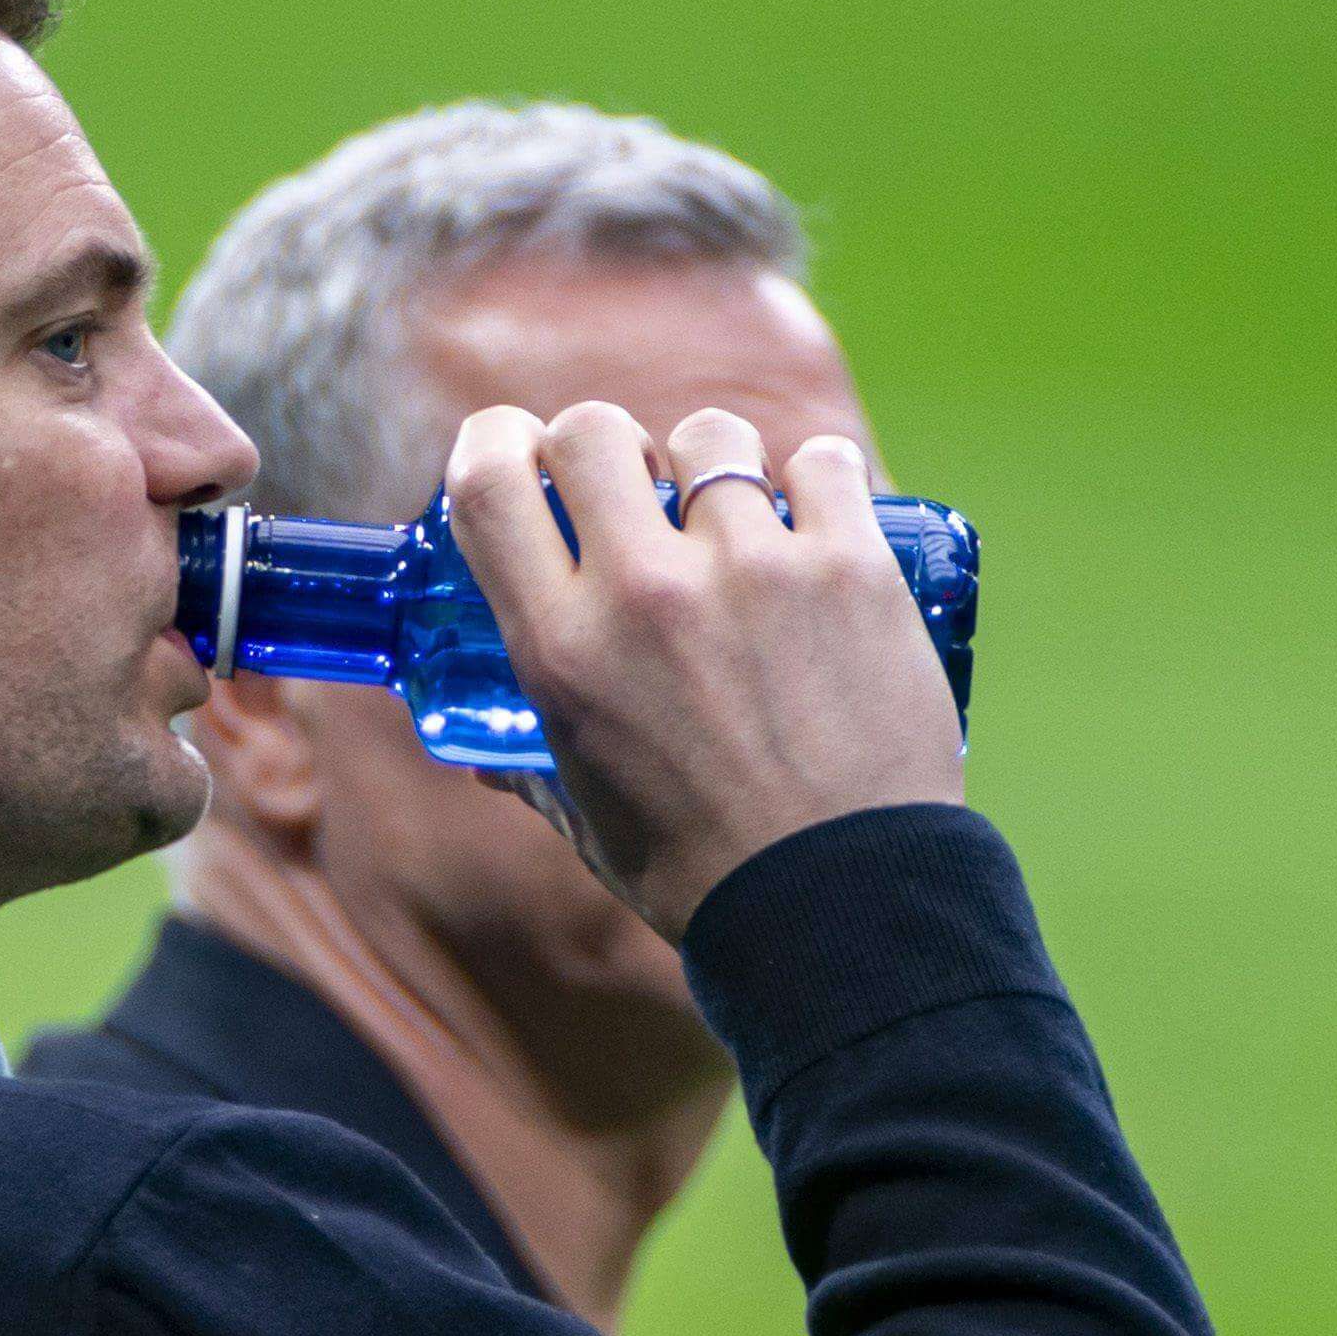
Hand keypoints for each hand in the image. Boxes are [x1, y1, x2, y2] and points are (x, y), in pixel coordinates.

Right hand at [440, 402, 966, 940]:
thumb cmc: (701, 875)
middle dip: (606, 444)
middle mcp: (644, 593)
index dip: (496, 440)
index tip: (520, 449)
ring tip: (741, 520)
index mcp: (562, 651)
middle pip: (592, 431)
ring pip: (713, 438)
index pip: (490, 482)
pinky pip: (822, 464)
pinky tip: (818, 522)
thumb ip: (529, 771)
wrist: (840, 905)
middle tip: (636, 486)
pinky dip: (816, 482)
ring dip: (717, 465)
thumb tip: (486, 758)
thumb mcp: (586, 818)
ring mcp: (753, 570)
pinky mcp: (850, 566)